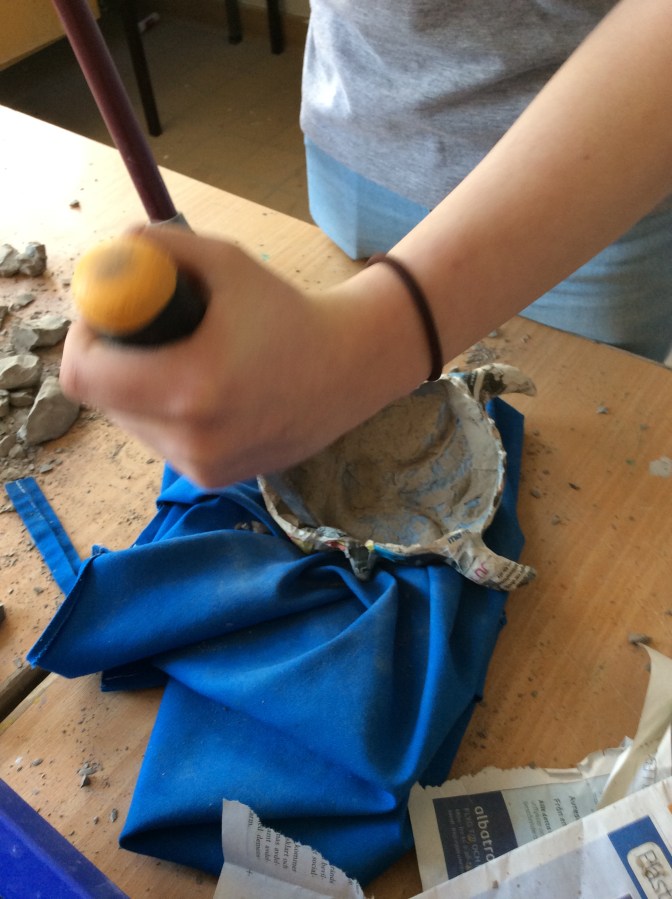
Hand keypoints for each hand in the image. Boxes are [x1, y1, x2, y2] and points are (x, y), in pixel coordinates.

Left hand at [60, 226, 423, 486]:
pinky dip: (165, 412)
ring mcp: (201, 467)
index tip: (107, 314)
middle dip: (112, 359)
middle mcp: (191, 440)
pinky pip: (161, 440)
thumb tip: (109, 255)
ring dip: (137, 388)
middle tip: (144, 331)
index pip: (84, 375)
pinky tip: (204, 391)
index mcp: (192, 388)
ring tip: (186, 360)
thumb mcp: (225, 261)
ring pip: (130, 422)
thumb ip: (160, 248)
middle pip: (103, 398)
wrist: (349, 371)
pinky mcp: (210, 478)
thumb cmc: (287, 313)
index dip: (84, 336)